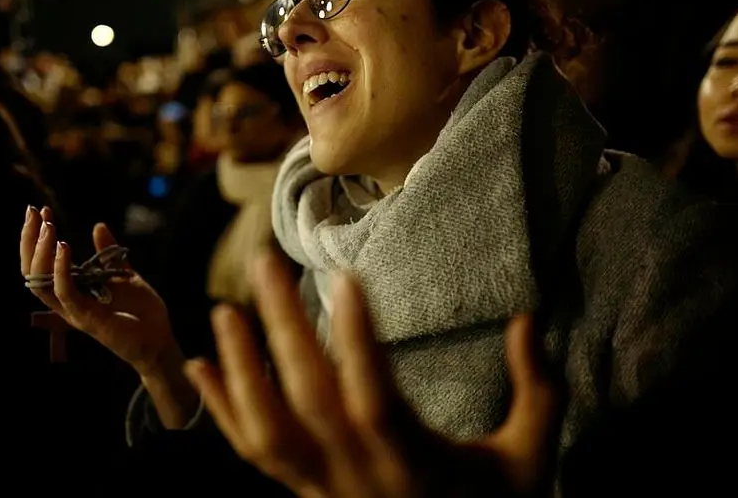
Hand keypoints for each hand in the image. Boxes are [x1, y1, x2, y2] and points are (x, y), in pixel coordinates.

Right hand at [20, 207, 175, 373]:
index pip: (40, 264)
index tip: (40, 211)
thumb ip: (109, 253)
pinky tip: (64, 246)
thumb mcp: (123, 274)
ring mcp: (74, 311)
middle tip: (34, 212)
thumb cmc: (141, 313)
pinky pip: (66, 292)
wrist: (159, 342)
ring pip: (41, 281)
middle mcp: (66, 302)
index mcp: (71, 292)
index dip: (35, 239)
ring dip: (41, 252)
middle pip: (32, 271)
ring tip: (47, 227)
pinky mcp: (87, 318)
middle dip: (29, 240)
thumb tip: (98, 226)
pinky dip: (62, 269)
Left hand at [184, 252, 556, 497]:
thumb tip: (529, 320)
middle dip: (283, 327)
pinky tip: (201, 367)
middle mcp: (358, 472)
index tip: (345, 276)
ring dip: (240, 370)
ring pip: (266, 430)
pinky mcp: (302, 493)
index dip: (358, 340)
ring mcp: (322, 487)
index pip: (377, 396)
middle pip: (308, 398)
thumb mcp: (530, 458)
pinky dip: (222, 410)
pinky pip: (253, 455)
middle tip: (265, 263)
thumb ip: (536, 390)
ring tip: (223, 310)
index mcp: (413, 460)